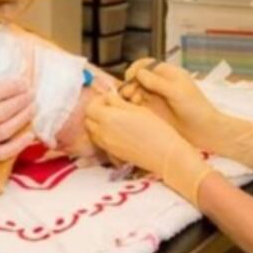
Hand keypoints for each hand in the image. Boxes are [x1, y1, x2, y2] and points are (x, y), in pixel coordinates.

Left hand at [85, 92, 212, 205]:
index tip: (110, 98)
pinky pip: (100, 141)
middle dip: (96, 111)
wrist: (164, 154)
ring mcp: (106, 145)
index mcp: (108, 118)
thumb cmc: (156, 129)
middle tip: (111, 108)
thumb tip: (108, 97)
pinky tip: (118, 131)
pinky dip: (103, 134)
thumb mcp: (137, 109)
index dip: (99, 100)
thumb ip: (118, 102)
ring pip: (92, 131)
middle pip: (88, 119)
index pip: (91, 107)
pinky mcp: (112, 154)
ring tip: (114, 120)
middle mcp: (102, 133)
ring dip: (98, 123)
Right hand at [125, 60, 252, 173]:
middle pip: (138, 78)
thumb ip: (157, 82)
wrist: (205, 131)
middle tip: (129, 94)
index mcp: (168, 74)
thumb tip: (138, 73)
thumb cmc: (196, 109)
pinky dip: (133, 105)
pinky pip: (138, 105)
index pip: (146, 64)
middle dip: (131, 83)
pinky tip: (134, 109)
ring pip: (136, 91)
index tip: (130, 78)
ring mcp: (156, 98)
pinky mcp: (153, 111)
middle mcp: (160, 84)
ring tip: (132, 102)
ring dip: (130, 94)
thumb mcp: (177, 92)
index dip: (136, 69)